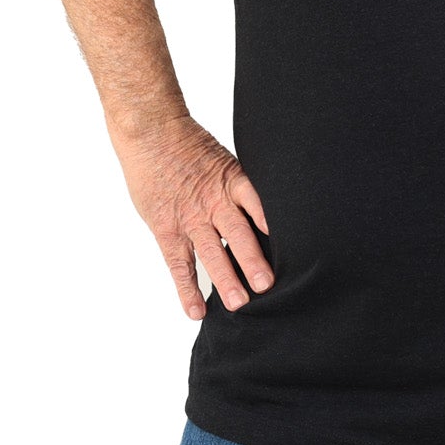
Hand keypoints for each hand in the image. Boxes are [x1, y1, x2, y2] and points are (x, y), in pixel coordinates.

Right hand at [112, 113, 272, 319]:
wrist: (151, 132)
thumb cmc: (189, 145)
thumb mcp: (224, 159)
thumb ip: (241, 187)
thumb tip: (268, 212)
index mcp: (233, 181)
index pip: (259, 206)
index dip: (273, 226)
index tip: (294, 246)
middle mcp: (214, 201)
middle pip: (239, 234)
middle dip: (253, 261)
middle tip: (268, 285)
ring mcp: (190, 217)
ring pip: (211, 252)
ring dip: (226, 280)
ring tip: (240, 304)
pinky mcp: (167, 229)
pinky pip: (179, 264)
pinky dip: (187, 289)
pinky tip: (197, 311)